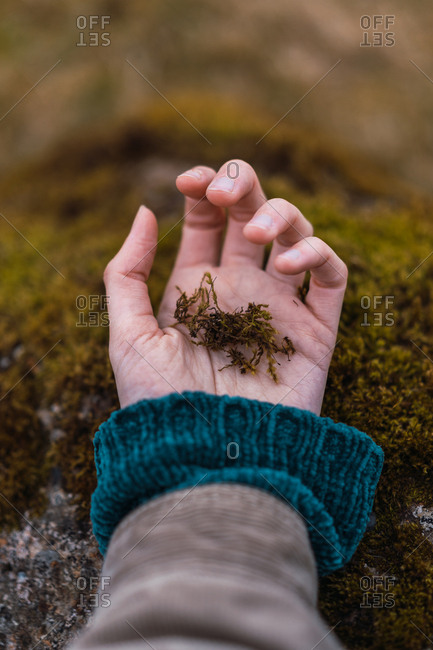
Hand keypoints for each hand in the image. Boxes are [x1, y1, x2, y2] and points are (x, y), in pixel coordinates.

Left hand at [104, 160, 346, 414]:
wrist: (208, 456)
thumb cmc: (162, 404)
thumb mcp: (128, 335)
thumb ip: (126, 273)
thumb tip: (143, 210)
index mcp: (197, 288)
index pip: (206, 223)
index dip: (202, 191)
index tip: (189, 181)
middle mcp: (240, 290)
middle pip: (251, 217)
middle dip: (242, 188)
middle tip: (224, 193)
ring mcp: (279, 306)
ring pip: (296, 236)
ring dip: (280, 215)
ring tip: (255, 234)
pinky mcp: (315, 330)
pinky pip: (330, 277)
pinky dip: (318, 253)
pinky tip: (288, 261)